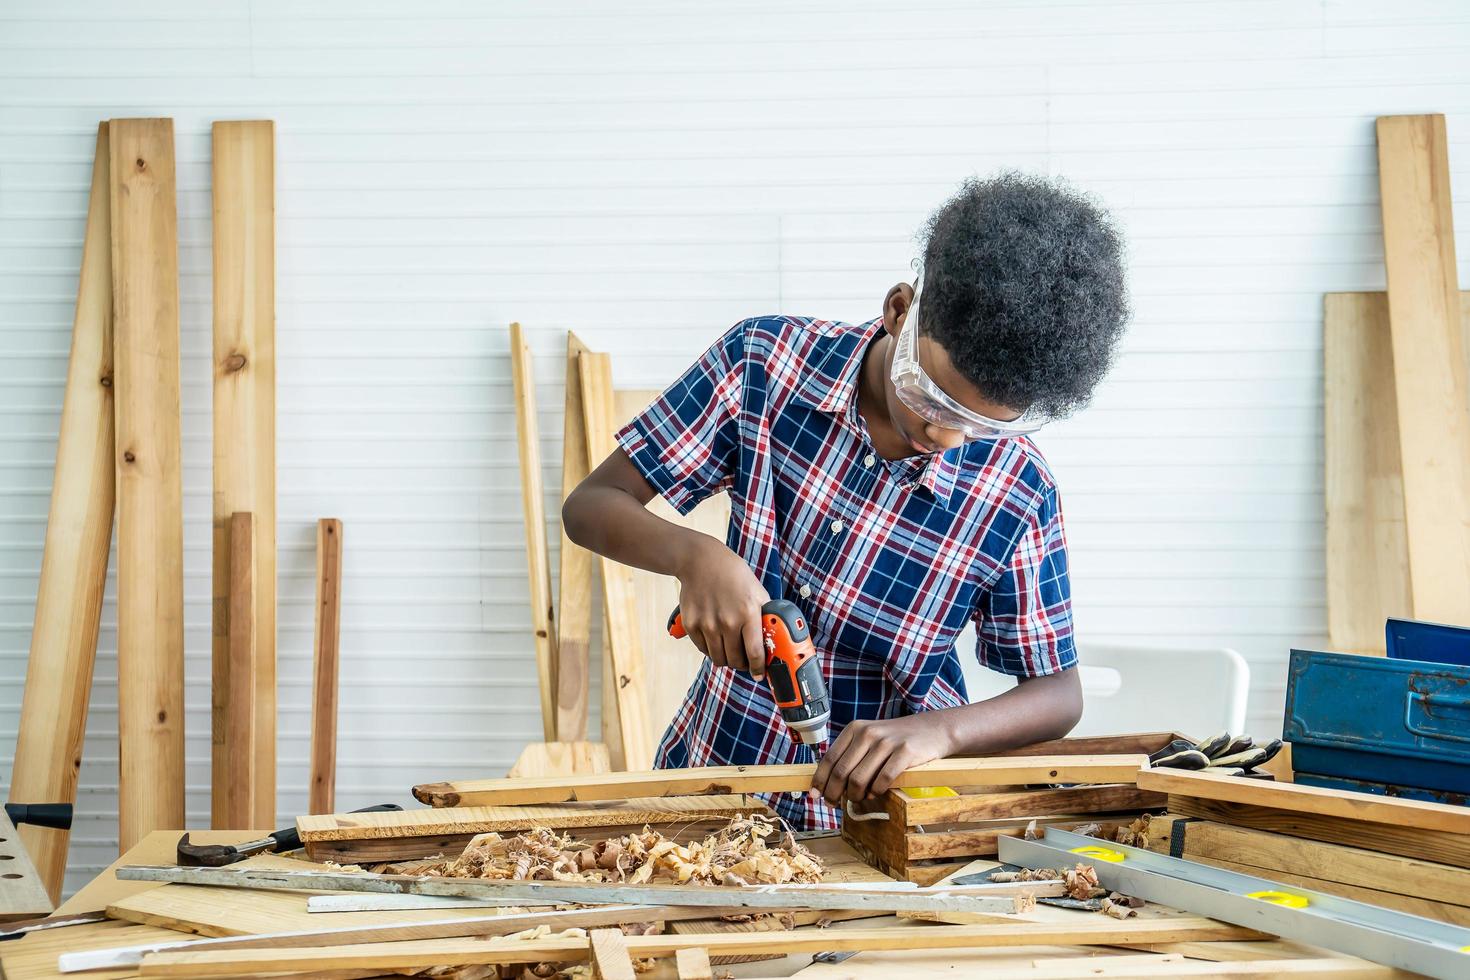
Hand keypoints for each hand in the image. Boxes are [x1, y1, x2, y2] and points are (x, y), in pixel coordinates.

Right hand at [673, 536, 770, 676]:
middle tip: (744, 659)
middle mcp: (727, 622)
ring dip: (726, 659)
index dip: (758, 668)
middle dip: (742, 664)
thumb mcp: (758, 591)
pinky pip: (703, 650)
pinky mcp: (692, 625)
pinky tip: (715, 639)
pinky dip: (710, 649)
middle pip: (735, 660)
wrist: (701, 561)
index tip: (759, 674)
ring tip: (729, 650)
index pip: (754, 653)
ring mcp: (707, 624)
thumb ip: (765, 615)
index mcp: (748, 613)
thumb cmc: (733, 574)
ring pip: (718, 659)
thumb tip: (774, 637)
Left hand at [811, 713, 954, 806]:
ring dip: (856, 795)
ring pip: (859, 779)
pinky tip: (876, 792)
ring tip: (859, 798)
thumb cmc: (897, 739)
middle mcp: (868, 733)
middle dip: (834, 793)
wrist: (933, 729)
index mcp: (855, 729)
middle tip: (834, 804)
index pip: (829, 758)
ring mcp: (886, 742)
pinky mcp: (904, 752)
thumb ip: (851, 755)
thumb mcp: (870, 738)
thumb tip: (828, 783)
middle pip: (841, 771)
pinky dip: (876, 792)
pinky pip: (882, 780)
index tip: (816, 795)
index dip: (820, 779)